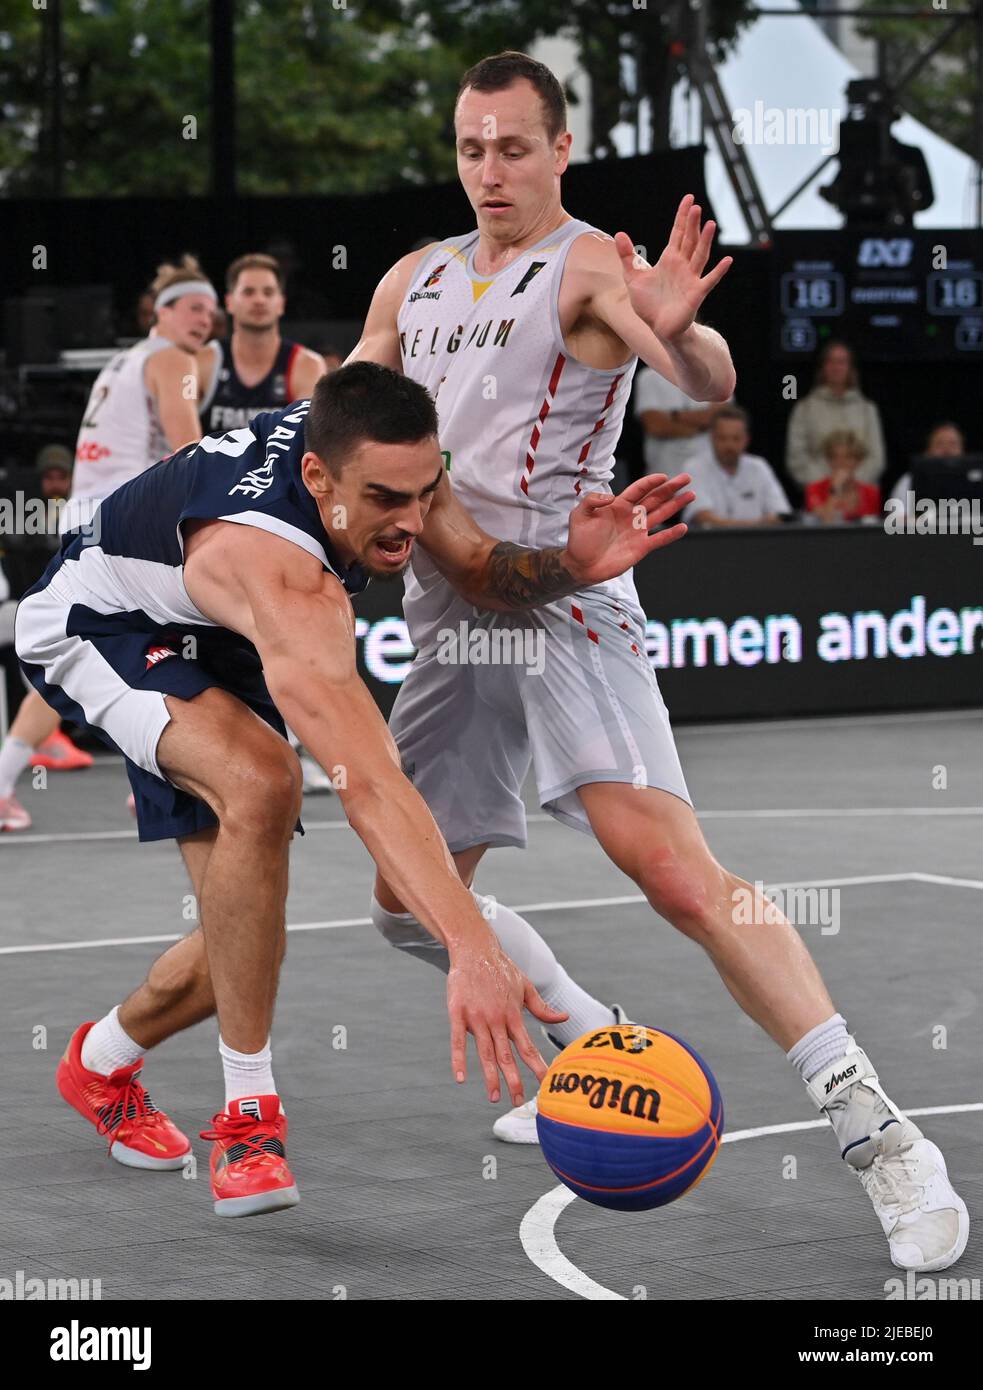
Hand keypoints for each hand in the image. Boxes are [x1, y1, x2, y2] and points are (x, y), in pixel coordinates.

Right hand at [447, 943, 567, 1104]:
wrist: (475, 949)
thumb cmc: (501, 968)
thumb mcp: (526, 986)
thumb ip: (542, 1007)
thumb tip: (564, 1018)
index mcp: (514, 1015)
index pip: (528, 1046)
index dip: (537, 1066)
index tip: (545, 1083)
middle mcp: (497, 1019)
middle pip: (507, 1055)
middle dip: (514, 1080)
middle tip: (519, 1102)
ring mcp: (477, 1017)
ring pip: (485, 1052)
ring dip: (490, 1076)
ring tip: (495, 1097)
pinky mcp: (457, 1013)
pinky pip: (457, 1041)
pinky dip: (458, 1060)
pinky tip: (459, 1078)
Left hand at [562, 472, 694, 586]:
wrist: (581, 565)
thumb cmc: (579, 539)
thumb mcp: (579, 515)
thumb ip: (592, 500)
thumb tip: (610, 497)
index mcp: (619, 505)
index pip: (639, 489)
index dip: (651, 482)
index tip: (664, 476)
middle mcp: (632, 516)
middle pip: (655, 498)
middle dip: (671, 488)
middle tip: (686, 478)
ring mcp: (638, 531)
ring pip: (661, 514)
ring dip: (676, 505)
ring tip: (691, 495)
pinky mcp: (641, 547)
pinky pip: (659, 539)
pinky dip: (671, 534)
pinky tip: (683, 527)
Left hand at [614, 195, 732, 341]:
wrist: (658, 327)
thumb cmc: (649, 304)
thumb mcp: (633, 278)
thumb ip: (627, 256)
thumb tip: (619, 234)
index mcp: (670, 259)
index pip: (678, 233)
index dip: (683, 217)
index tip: (689, 199)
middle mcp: (683, 266)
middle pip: (690, 240)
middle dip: (693, 224)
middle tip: (696, 206)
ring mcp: (691, 279)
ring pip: (700, 256)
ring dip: (705, 241)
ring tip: (710, 224)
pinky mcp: (696, 294)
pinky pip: (709, 280)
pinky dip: (718, 271)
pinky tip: (727, 261)